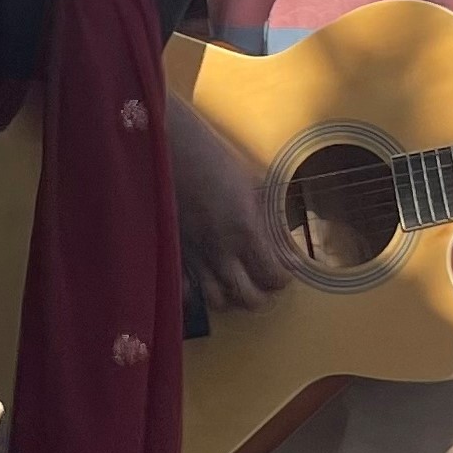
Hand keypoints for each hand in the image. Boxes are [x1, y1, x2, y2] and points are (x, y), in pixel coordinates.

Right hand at [169, 97, 289, 313]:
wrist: (170, 151)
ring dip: (231, 297)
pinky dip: (198, 295)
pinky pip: (186, 291)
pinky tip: (204, 283)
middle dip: (260, 295)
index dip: (282, 279)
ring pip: (218, 301)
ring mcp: (195, 257)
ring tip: (235, 285)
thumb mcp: (250, 184)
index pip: (272, 276)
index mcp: (246, 231)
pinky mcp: (173, 254)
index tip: (283, 273)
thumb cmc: (213, 159)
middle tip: (262, 283)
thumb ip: (262, 216)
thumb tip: (275, 237)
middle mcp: (221, 252)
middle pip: (248, 298)